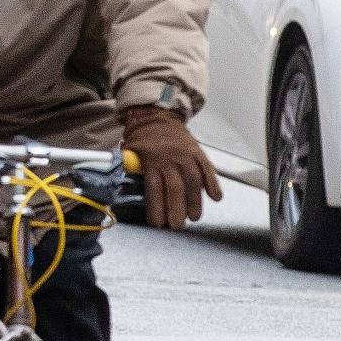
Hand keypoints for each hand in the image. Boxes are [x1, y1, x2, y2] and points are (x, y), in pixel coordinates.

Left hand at [124, 108, 221, 229]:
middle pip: (175, 188)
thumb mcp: (130, 151)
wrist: (157, 114)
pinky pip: (207, 169)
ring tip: (194, 217)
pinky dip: (213, 183)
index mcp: (151, 159)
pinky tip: (215, 197)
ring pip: (193, 181)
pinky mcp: (198, 152)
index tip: (158, 223)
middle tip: (177, 225)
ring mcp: (186, 155)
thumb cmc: (143, 137)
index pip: (154, 189)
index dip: (156, 208)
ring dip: (196, 202)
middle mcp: (170, 158)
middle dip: (177, 210)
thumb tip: (124, 191)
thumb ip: (131, 170)